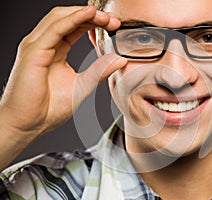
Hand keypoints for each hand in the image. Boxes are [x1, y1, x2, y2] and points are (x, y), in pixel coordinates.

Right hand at [0, 6, 126, 136]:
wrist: (28, 124)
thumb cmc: (49, 108)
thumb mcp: (82, 86)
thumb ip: (99, 71)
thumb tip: (119, 59)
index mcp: (56, 51)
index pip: (75, 28)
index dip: (95, 23)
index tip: (114, 25)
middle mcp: (45, 44)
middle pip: (69, 18)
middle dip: (92, 16)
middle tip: (113, 20)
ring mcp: (37, 46)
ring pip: (60, 18)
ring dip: (84, 14)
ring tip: (105, 16)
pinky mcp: (33, 51)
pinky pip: (55, 29)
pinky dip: (73, 19)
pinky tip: (89, 16)